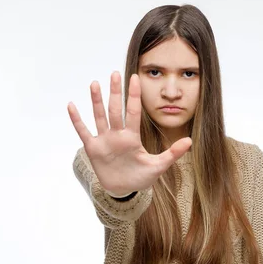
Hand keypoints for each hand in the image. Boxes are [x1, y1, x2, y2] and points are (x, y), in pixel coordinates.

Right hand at [67, 71, 191, 195]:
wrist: (124, 190)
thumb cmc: (141, 177)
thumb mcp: (158, 166)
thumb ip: (173, 153)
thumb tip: (190, 141)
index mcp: (132, 137)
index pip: (133, 112)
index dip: (134, 96)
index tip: (135, 78)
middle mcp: (117, 135)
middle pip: (115, 109)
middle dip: (115, 92)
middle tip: (115, 73)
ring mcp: (104, 140)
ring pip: (99, 116)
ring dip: (96, 101)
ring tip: (94, 83)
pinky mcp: (93, 149)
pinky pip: (83, 131)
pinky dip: (77, 120)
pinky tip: (72, 105)